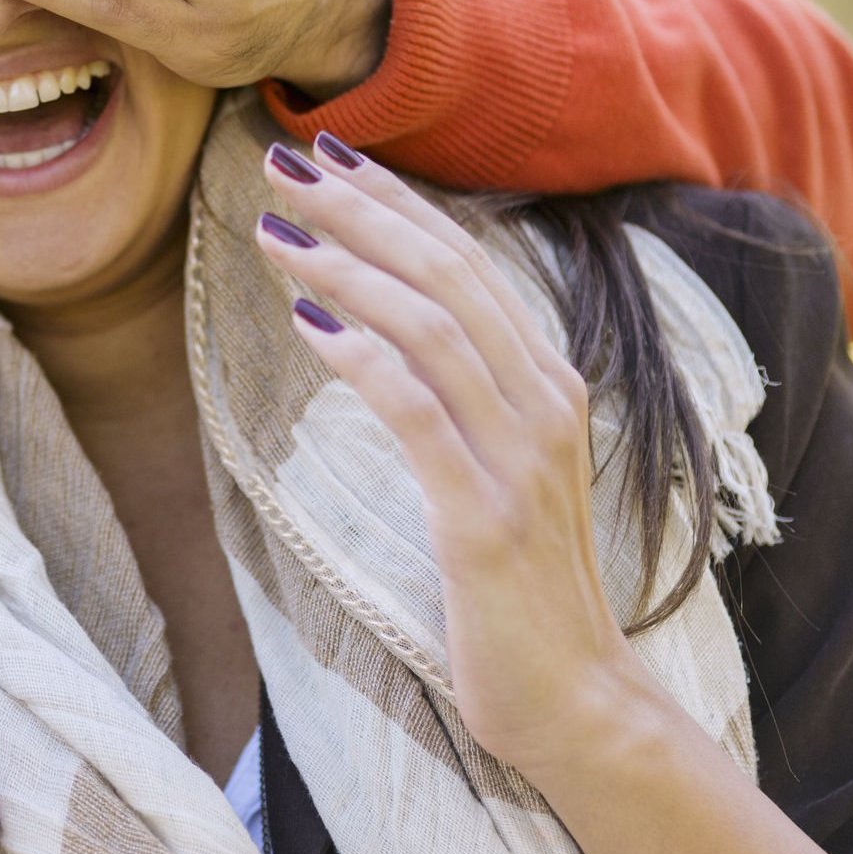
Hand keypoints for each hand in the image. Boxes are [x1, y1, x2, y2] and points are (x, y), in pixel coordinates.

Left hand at [253, 135, 658, 776]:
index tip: (331, 153)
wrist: (576, 700)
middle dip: (363, 211)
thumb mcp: (497, 470)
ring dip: (349, 270)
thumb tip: (381, 327)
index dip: (398, 201)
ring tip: (276, 232)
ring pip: (433, 328)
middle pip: (448, 274)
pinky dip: (365, 360)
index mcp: (549, 384)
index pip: (468, 261)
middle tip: (283, 163)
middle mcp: (545, 404)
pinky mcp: (485, 519)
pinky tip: (308, 325)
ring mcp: (520, 460)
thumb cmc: (519, 587)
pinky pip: (421, 415)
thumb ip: (460, 397)